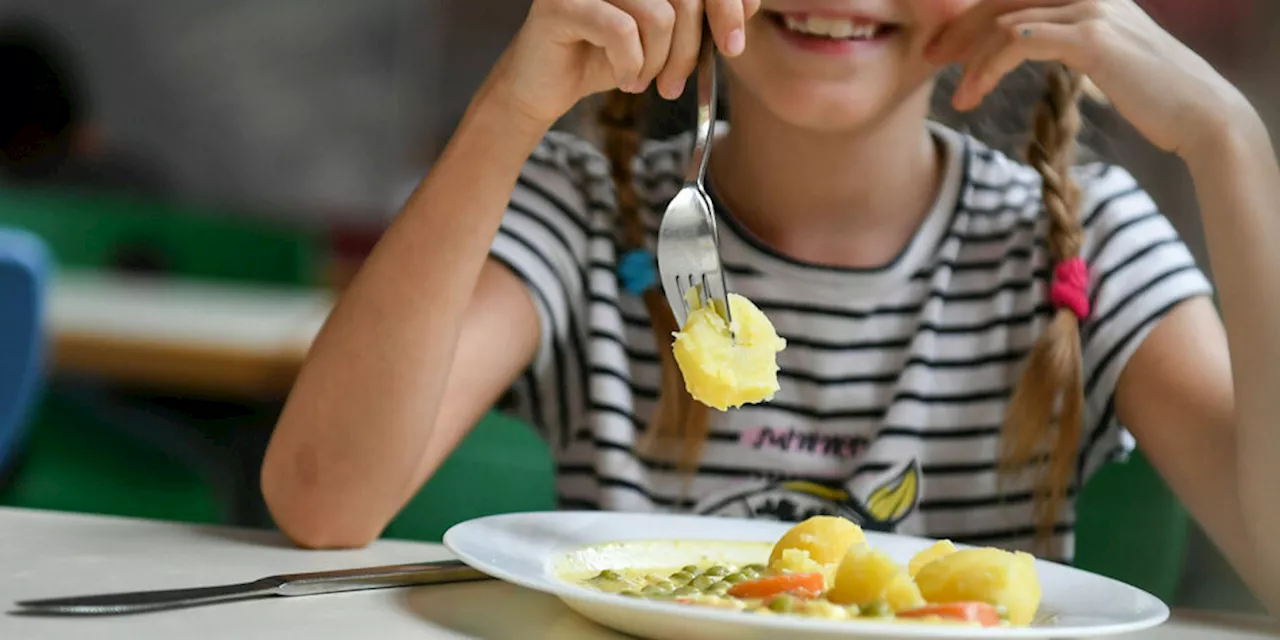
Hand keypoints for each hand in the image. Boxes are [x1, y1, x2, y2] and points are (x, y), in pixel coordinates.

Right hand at [487, 0, 758, 127]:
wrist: (545, 87)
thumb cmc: (607, 57)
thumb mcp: (664, 38)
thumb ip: (701, 17)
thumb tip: (749, 4)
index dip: (728, 5)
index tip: (733, 44)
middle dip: (692, 47)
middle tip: (675, 84)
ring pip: (659, 15)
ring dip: (658, 62)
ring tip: (642, 80)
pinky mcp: (562, 2)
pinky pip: (623, 31)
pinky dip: (631, 65)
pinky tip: (622, 79)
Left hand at [926, 0, 1253, 155]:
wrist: (1199, 114)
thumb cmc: (1150, 93)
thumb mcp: (1100, 54)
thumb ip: (1064, 38)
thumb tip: (1022, 43)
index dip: (971, 14)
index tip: (943, 45)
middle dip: (957, 30)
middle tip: (927, 59)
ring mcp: (1091, 7)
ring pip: (1005, 22)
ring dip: (970, 62)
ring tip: (957, 99)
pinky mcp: (1091, 38)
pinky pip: (1020, 42)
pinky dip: (988, 68)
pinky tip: (975, 92)